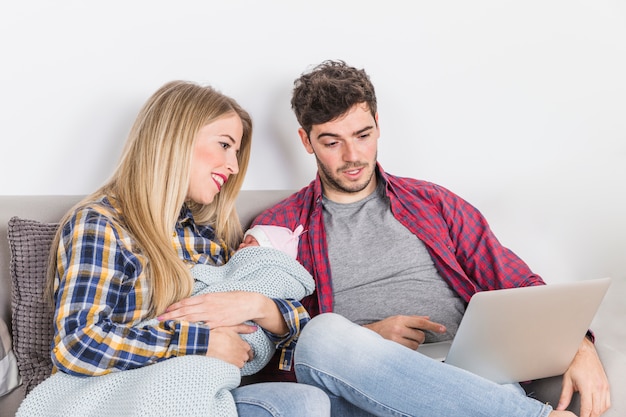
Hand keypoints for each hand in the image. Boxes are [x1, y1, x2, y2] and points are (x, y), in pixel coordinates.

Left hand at [158, 291, 287, 334]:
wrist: (249, 302)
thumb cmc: (234, 300)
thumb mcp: (218, 297)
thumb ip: (207, 301)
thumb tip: (196, 305)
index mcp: (207, 297)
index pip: (187, 302)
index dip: (175, 306)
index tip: (165, 310)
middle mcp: (207, 304)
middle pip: (185, 310)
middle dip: (171, 315)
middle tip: (159, 319)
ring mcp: (212, 314)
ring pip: (191, 318)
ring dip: (177, 321)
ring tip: (167, 325)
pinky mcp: (218, 322)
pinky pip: (202, 327)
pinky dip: (192, 329)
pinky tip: (184, 332)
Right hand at [206, 324, 255, 367]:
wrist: (207, 344)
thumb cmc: (218, 335)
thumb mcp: (232, 328)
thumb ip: (244, 328)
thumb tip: (254, 328)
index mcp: (244, 345)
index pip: (249, 350)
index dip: (244, 350)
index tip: (241, 350)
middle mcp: (242, 354)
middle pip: (245, 357)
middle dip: (240, 356)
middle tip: (232, 352)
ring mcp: (237, 362)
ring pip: (240, 364)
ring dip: (236, 361)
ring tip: (228, 357)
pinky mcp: (231, 367)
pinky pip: (234, 369)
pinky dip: (231, 366)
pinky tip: (225, 361)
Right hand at [363, 315, 445, 349]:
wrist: (368, 336)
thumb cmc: (384, 327)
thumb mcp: (397, 319)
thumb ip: (413, 319)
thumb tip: (427, 318)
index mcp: (401, 319)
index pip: (421, 322)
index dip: (434, 326)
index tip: (442, 329)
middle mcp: (399, 328)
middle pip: (420, 336)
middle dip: (419, 337)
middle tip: (410, 336)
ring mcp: (396, 340)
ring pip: (416, 345)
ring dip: (413, 344)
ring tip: (403, 341)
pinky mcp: (395, 349)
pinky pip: (409, 352)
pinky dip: (407, 350)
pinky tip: (400, 346)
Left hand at [557, 337, 610, 416]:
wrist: (585, 354)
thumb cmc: (576, 364)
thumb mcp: (567, 380)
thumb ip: (564, 396)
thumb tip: (560, 407)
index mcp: (587, 386)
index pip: (587, 408)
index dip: (584, 416)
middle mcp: (597, 387)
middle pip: (596, 410)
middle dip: (590, 416)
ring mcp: (604, 386)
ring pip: (603, 407)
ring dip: (597, 413)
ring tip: (589, 414)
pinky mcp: (607, 386)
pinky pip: (607, 401)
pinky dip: (602, 407)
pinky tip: (596, 408)